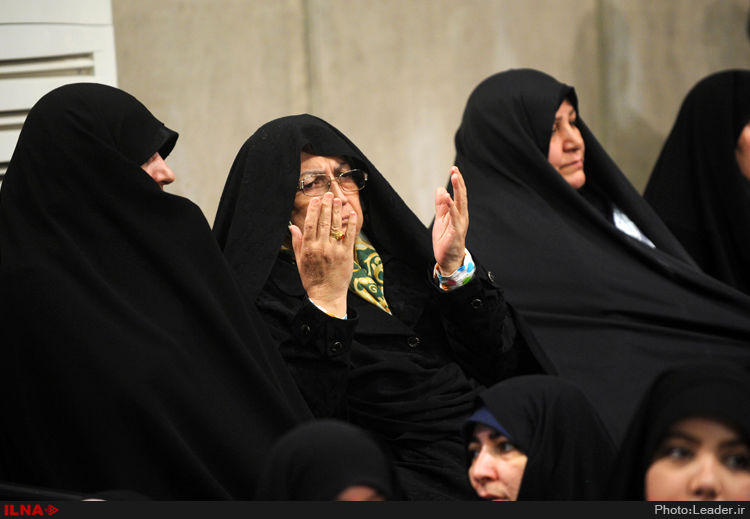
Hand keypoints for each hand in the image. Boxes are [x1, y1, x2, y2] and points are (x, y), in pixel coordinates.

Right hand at [290, 192, 356, 317]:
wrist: (326, 295)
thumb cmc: (312, 279)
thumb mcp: (300, 261)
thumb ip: (297, 243)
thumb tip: (292, 227)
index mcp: (308, 248)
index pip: (310, 224)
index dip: (313, 210)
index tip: (315, 200)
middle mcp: (321, 247)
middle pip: (323, 222)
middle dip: (326, 206)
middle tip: (328, 194)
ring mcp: (334, 251)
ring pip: (336, 226)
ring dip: (337, 211)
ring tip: (337, 200)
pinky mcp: (346, 255)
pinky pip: (349, 236)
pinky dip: (351, 224)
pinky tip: (351, 213)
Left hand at [432, 166, 467, 274]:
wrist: (448, 259)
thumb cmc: (446, 240)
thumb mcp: (441, 219)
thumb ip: (441, 205)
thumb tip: (440, 189)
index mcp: (458, 212)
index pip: (459, 194)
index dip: (457, 182)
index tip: (454, 169)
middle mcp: (462, 216)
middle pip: (461, 196)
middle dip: (458, 182)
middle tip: (455, 169)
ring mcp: (460, 223)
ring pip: (460, 203)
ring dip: (457, 189)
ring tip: (454, 177)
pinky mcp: (456, 232)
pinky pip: (454, 217)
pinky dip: (451, 206)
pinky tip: (448, 197)